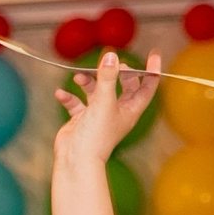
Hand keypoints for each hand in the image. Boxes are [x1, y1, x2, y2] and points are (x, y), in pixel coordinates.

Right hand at [55, 49, 161, 165]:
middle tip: (110, 63)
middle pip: (122, 86)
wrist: (76, 160)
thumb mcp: (103, 102)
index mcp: (130, 109)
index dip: (151, 70)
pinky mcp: (81, 120)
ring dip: (88, 82)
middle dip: (117, 73)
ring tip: (79, 77)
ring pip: (97, 91)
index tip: (152, 54)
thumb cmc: (96, 136)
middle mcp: (116, 111)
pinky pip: (76, 103)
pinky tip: (60, 93)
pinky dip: (69, 97)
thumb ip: (107, 77)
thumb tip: (110, 56)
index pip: (148, 86)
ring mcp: (98, 115)